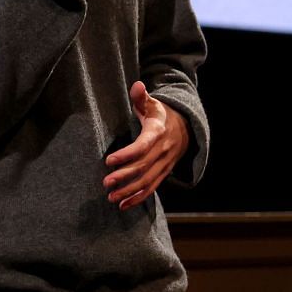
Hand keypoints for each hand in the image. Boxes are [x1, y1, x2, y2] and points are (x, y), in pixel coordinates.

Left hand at [104, 81, 188, 209]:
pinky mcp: (163, 173)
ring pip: (147, 181)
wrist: (186, 129)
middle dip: (124, 176)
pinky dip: (138, 198)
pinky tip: (123, 205)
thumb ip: (141, 97)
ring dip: (129, 191)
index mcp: (158, 133)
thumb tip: (137, 85)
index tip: (109, 161)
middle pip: (143, 167)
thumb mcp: (152, 104)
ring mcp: (165, 164)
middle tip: (106, 183)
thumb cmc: (161, 115)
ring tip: (111, 197)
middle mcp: (163, 151)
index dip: (127, 155)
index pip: (143, 146)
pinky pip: (152, 188)